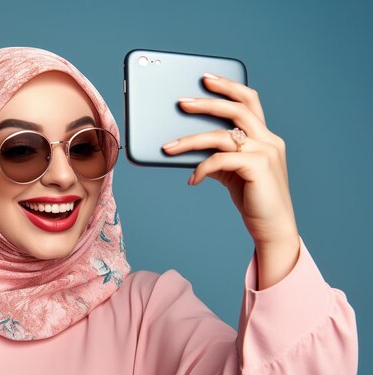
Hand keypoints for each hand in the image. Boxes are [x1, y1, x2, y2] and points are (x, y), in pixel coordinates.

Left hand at [162, 72, 299, 288]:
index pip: (248, 101)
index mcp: (265, 136)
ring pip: (222, 134)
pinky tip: (192, 179)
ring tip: (168, 146)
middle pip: (237, 108)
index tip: (206, 78)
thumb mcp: (232, 173)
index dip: (228, 86)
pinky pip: (220, 159)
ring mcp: (266, 152)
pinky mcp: (258, 167)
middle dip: (207, 101)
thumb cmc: (253, 199)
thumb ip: (218, 156)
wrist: (273, 228)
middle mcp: (269, 140)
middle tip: (181, 102)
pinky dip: (202, 167)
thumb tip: (186, 147)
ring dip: (191, 139)